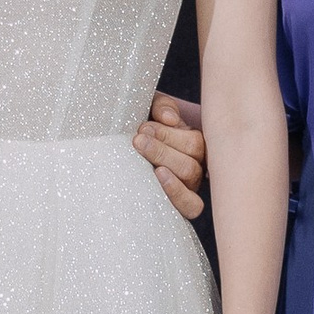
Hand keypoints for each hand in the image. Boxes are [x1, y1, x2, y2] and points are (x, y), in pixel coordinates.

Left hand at [134, 93, 204, 221]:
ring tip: (141, 151)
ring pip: (190, 175)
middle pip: (192, 155)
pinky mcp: (180, 206)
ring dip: (165, 160)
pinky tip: (158, 175)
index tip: (143, 128)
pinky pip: (192, 205)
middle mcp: (195, 164)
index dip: (169, 134)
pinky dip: (178, 192)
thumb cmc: (137, 132)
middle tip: (138, 140)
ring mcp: (189, 187)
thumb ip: (162, 107)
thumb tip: (170, 119)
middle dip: (162, 147)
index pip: (193, 140)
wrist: (118, 155)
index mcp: (191, 143)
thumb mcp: (150, 111)